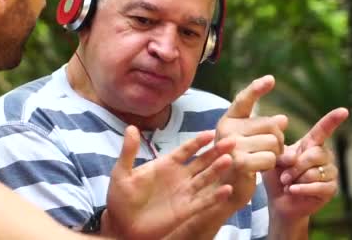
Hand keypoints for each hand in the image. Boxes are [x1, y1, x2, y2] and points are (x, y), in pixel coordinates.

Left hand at [103, 126, 234, 239]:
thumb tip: (131, 127)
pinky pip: (204, 201)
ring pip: (206, 179)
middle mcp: (179, 176)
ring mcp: (184, 193)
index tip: (211, 133)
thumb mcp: (122, 171)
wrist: (121, 224)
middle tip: (231, 142)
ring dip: (218, 171)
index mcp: (166, 164)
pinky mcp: (186, 210)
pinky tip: (227, 189)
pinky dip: (215, 196)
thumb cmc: (120, 197)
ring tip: (230, 161)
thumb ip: (129, 150)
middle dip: (216, 152)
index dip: (198, 142)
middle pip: (201, 161)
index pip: (186, 149)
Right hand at [215, 75, 287, 208]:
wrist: (225, 189)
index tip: (271, 79)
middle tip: (268, 150)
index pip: (244, 100)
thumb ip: (265, 128)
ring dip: (275, 154)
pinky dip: (271, 165)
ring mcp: (231, 145)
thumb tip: (283, 119)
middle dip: (278, 139)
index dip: (257, 88)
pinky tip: (259, 169)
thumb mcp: (252, 141)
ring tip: (261, 160)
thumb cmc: (240, 162)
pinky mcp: (238, 162)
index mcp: (228, 120)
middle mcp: (226, 129)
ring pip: (273, 142)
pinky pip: (270, 158)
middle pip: (271, 125)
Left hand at [263, 108, 348, 220]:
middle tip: (283, 175)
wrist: (280, 200)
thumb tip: (291, 148)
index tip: (343, 111)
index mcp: (311, 144)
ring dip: (296, 179)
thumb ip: (281, 151)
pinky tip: (292, 190)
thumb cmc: (276, 175)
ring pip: (315, 172)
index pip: (323, 130)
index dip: (332, 120)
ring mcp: (330, 172)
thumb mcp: (274, 160)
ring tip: (287, 183)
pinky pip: (318, 186)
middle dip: (295, 166)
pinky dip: (301, 189)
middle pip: (314, 154)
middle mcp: (324, 155)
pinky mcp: (331, 189)